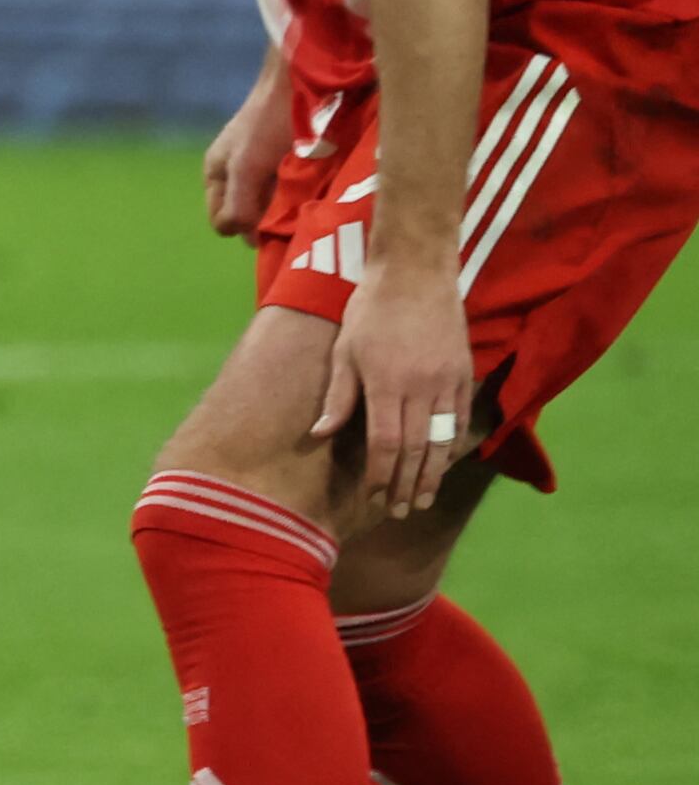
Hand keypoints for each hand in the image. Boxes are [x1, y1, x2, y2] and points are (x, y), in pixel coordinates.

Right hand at [201, 66, 297, 238]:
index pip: (224, 223)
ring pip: (275, 205)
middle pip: (251, 215)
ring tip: (310, 201)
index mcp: (216, 175)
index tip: (274, 227)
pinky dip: (305, 195)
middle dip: (271, 221)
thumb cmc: (267, 122)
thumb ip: (238, 205)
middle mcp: (238, 175)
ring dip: (291, 208)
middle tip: (295, 216)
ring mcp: (265, 168)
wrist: (301, 81)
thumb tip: (242, 237)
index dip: (246, 229)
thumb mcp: (245, 167)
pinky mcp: (291, 162)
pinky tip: (319, 190)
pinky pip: (294, 190)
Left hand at [312, 262, 476, 523]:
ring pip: (442, 440)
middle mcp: (421, 387)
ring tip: (422, 499)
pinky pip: (461, 419)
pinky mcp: (464, 373)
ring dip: (432, 474)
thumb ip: (338, 396)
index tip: (373, 497)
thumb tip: (319, 434)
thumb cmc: (370, 310)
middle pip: (415, 450)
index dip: (380, 476)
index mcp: (386, 384)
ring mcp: (447, 381)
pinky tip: (444, 464)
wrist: (416, 272)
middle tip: (399, 511)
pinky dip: (453, 445)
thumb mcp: (343, 350)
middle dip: (406, 485)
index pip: (384, 444)